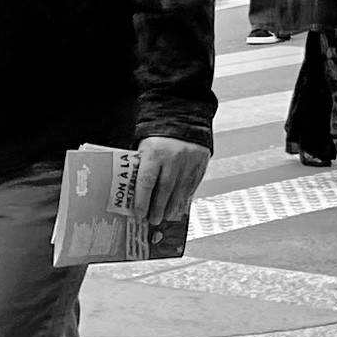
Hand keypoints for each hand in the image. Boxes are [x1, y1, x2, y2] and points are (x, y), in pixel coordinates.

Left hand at [131, 134, 209, 251]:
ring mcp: (189, 161)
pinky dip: (184, 198)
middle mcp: (173, 158)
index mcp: (154, 152)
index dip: (142, 201)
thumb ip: (142, 167)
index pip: (146, 182)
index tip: (139, 213)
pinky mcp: (200, 163)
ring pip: (180, 191)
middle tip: (153, 220)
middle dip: (158, 208)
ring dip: (172, 207)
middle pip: (164, 190)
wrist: (183, 117)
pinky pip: (192, 185)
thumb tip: (136, 192)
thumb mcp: (145, 147)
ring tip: (166, 216)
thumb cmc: (158, 135)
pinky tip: (179, 206)